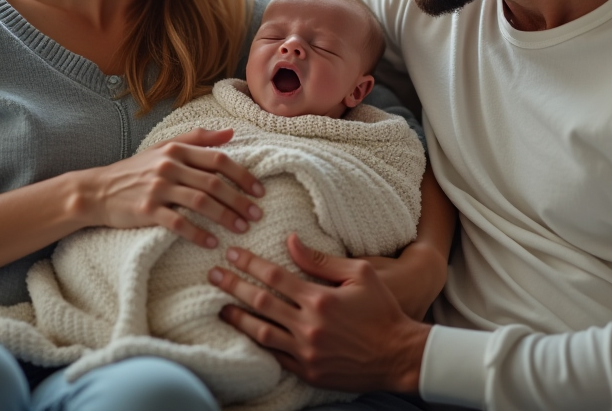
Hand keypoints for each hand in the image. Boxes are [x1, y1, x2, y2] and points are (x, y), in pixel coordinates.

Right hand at [80, 127, 263, 247]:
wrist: (97, 190)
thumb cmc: (135, 170)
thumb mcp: (164, 148)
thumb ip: (197, 139)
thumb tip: (231, 133)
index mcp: (176, 150)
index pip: (218, 160)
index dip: (243, 175)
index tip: (259, 190)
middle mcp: (168, 166)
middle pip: (214, 182)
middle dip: (239, 200)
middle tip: (257, 214)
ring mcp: (157, 188)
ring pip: (200, 202)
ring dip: (225, 217)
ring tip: (241, 228)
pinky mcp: (146, 210)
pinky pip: (178, 223)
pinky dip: (197, 234)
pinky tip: (211, 243)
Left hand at [209, 233, 429, 393]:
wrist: (398, 355)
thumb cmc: (382, 310)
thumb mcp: (360, 274)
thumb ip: (321, 260)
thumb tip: (291, 240)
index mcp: (320, 299)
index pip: (274, 276)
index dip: (249, 264)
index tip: (232, 254)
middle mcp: (309, 326)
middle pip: (261, 303)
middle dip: (233, 287)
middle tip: (213, 276)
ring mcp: (306, 352)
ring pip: (261, 333)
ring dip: (238, 319)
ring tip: (221, 308)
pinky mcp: (308, 372)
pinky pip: (275, 357)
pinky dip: (258, 346)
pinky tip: (247, 336)